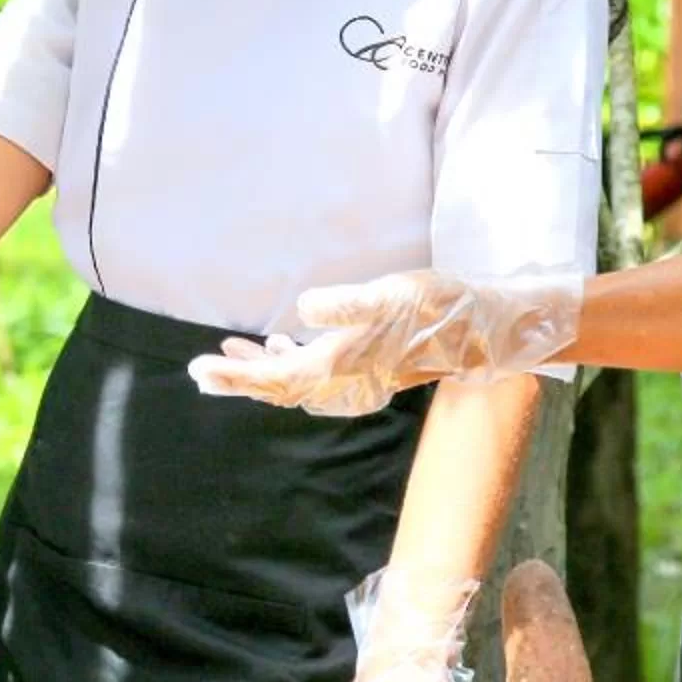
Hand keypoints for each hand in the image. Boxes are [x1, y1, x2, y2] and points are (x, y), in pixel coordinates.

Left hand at [190, 271, 584, 416]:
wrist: (483, 328)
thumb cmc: (438, 307)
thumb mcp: (392, 294)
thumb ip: (346, 304)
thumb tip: (302, 310)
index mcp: (341, 364)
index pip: (275, 379)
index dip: (235, 377)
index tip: (198, 370)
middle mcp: (344, 379)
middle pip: (278, 388)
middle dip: (238, 379)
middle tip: (198, 370)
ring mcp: (357, 377)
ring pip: (295, 382)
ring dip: (261, 370)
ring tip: (228, 354)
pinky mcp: (368, 366)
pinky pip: (317, 372)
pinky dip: (290, 361)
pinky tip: (282, 342)